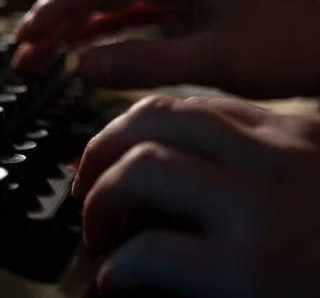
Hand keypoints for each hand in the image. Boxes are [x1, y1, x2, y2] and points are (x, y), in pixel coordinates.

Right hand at [12, 0, 319, 97]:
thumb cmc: (288, 50)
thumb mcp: (213, 61)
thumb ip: (143, 62)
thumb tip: (80, 67)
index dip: (59, 8)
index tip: (27, 34)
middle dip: (56, 18)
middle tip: (22, 50)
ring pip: (110, 4)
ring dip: (72, 28)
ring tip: (38, 56)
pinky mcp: (183, 11)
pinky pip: (129, 18)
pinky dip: (101, 35)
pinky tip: (79, 51)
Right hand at [78, 95, 319, 296]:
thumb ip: (193, 288)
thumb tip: (135, 281)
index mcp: (261, 264)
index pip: (147, 258)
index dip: (116, 271)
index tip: (109, 279)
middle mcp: (265, 194)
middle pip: (146, 166)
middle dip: (101, 187)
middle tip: (90, 211)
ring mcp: (281, 149)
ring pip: (168, 116)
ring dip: (120, 138)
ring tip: (103, 161)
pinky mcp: (294, 126)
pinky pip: (208, 105)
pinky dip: (166, 117)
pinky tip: (155, 135)